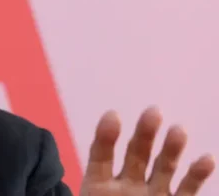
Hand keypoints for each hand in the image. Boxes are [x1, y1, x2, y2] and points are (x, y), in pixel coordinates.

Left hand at [81, 107, 214, 194]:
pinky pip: (187, 191)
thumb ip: (91, 192)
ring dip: (171, 149)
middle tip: (153, 112)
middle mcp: (127, 186)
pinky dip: (197, 175)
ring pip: (163, 168)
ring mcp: (152, 195)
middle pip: (135, 155)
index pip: (100, 156)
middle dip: (144, 134)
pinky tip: (206, 159)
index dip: (106, 136)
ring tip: (178, 130)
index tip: (113, 116)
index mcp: (99, 186)